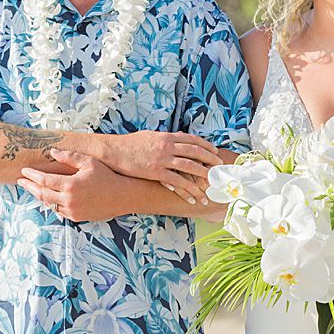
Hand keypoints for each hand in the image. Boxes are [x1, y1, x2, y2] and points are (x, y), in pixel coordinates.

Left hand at [20, 155, 132, 221]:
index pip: (44, 180)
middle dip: (29, 187)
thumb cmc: (107, 176)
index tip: (24, 171)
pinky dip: (52, 203)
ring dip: (39, 195)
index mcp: (70, 185)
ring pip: (49, 204)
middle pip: (42, 194)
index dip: (32, 175)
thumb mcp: (89, 162)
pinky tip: (49, 197)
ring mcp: (72, 211)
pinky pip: (59, 210)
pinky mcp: (76, 217)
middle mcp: (69, 200)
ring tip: (32, 188)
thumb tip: (52, 152)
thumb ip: (69, 156)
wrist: (122, 196)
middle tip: (20, 181)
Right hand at [63, 130, 219, 200]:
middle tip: (219, 166)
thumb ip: (164, 137)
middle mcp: (167, 146)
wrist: (113, 151)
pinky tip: (194, 197)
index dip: (205, 145)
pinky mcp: (157, 172)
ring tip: (211, 184)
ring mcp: (163, 159)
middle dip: (209, 159)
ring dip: (203, 176)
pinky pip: (177, 182)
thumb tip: (175, 137)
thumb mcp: (149, 136)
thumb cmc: (129, 144)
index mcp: (166, 136)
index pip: (191, 139)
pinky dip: (188, 190)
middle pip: (195, 152)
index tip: (214, 150)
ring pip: (189, 167)